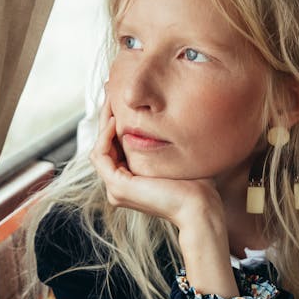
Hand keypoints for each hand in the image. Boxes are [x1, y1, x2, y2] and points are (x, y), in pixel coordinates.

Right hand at [90, 99, 238, 296]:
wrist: (200, 207)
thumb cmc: (196, 185)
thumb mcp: (176, 156)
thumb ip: (164, 142)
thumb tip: (166, 118)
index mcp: (131, 180)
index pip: (115, 147)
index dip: (114, 121)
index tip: (119, 97)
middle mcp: (119, 185)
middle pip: (104, 145)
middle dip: (105, 117)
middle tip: (109, 91)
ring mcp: (116, 188)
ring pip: (99, 148)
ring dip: (102, 124)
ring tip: (110, 102)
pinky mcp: (118, 186)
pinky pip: (101, 155)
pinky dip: (104, 137)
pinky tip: (115, 121)